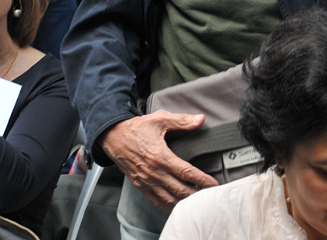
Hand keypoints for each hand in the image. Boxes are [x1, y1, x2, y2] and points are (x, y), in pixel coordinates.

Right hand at [102, 112, 219, 212]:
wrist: (112, 137)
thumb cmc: (136, 128)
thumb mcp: (159, 119)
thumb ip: (181, 120)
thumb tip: (200, 119)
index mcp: (160, 156)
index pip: (186, 172)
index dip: (202, 179)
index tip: (213, 184)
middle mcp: (154, 171)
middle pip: (179, 189)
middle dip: (197, 195)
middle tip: (211, 197)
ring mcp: (146, 181)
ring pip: (169, 199)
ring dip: (184, 203)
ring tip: (198, 204)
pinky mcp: (140, 185)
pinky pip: (156, 201)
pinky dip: (168, 207)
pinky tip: (177, 208)